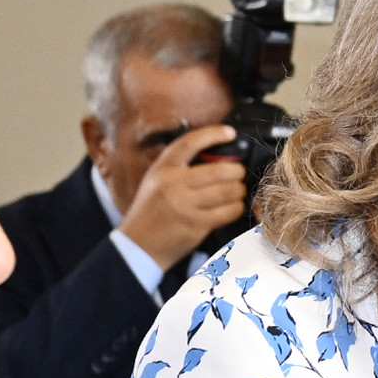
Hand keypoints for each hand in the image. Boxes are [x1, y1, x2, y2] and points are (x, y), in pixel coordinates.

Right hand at [116, 123, 248, 270]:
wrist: (138, 244)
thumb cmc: (150, 211)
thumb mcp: (156, 180)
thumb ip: (179, 168)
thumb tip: (216, 157)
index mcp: (163, 168)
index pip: (190, 143)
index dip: (213, 134)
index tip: (229, 133)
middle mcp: (174, 184)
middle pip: (221, 170)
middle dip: (236, 171)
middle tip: (237, 174)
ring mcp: (186, 205)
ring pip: (229, 190)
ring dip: (238, 191)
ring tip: (236, 192)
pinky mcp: (197, 224)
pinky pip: (229, 211)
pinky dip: (236, 208)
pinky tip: (232, 207)